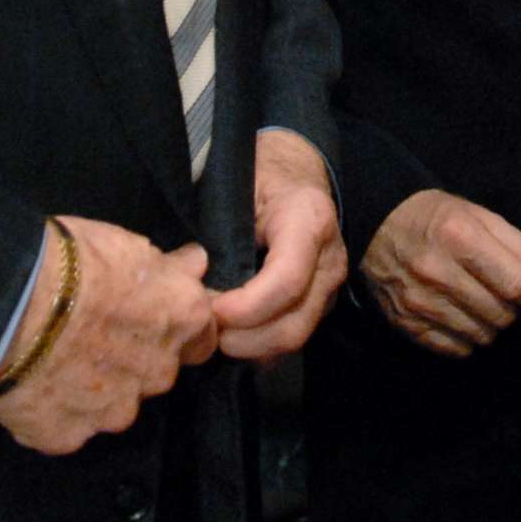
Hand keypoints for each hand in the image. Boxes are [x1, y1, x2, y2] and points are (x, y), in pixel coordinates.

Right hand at [0, 218, 218, 453]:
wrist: (7, 302)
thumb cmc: (71, 260)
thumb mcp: (128, 245)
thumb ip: (169, 268)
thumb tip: (196, 266)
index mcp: (183, 320)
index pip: (201, 337)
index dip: (174, 329)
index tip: (146, 319)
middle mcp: (159, 373)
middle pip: (156, 373)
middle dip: (133, 360)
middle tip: (92, 335)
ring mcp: (114, 411)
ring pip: (113, 406)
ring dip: (95, 390)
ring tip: (54, 360)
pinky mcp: (69, 436)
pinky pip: (68, 427)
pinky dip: (55, 412)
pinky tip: (31, 384)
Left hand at [211, 128, 346, 359]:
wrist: (296, 173)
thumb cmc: (259, 176)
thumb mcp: (237, 188)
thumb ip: (220, 230)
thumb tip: (189, 274)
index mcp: (309, 220)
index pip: (287, 279)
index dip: (248, 306)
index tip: (212, 310)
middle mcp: (330, 259)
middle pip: (295, 323)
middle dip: (245, 339)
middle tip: (206, 329)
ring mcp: (330, 285)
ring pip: (296, 337)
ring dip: (251, 347)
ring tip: (215, 332)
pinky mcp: (322, 303)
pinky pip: (293, 338)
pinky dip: (261, 348)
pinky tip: (233, 334)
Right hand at [361, 189, 520, 357]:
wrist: (378, 225)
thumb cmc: (439, 219)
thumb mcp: (483, 218)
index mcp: (459, 237)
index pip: (516, 285)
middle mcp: (436, 271)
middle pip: (502, 315)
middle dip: (518, 311)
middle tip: (510, 295)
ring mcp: (418, 301)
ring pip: (483, 336)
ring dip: (495, 325)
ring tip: (484, 302)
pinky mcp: (406, 324)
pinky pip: (457, 350)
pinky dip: (470, 339)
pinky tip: (464, 316)